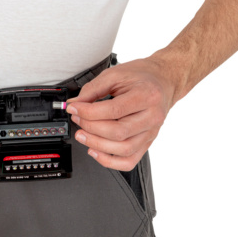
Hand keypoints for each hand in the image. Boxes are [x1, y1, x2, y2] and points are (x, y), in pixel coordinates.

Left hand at [65, 56, 176, 170]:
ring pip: (123, 150)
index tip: (74, 108)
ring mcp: (151, 132)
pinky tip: (96, 151)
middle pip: (118, 133)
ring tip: (82, 135)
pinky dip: (110, 161)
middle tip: (77, 120)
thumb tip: (74, 104)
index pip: (114, 111)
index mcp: (146, 96)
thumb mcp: (115, 74)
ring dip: (97, 145)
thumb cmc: (142, 77)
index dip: (88, 112)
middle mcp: (152, 117)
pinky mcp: (147, 143)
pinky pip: (129, 161)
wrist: (163, 81)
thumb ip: (93, 89)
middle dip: (91, 128)